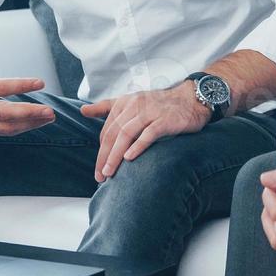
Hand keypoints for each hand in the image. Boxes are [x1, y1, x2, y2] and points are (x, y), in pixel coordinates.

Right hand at [0, 23, 54, 134]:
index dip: (19, 86)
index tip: (40, 82)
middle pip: (4, 114)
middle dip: (29, 113)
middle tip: (50, 111)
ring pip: (6, 127)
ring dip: (29, 124)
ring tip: (49, 117)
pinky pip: (3, 131)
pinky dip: (21, 128)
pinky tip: (36, 122)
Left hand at [80, 84, 209, 181]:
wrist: (191, 99)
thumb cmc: (161, 105)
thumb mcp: (132, 102)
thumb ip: (107, 107)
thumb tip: (83, 111)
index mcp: (125, 102)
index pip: (107, 130)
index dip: (100, 150)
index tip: (98, 169)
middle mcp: (135, 106)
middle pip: (113, 133)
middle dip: (103, 156)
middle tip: (99, 176)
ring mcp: (150, 112)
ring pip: (126, 134)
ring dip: (115, 155)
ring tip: (109, 172)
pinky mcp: (164, 120)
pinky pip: (148, 134)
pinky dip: (137, 146)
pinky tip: (129, 159)